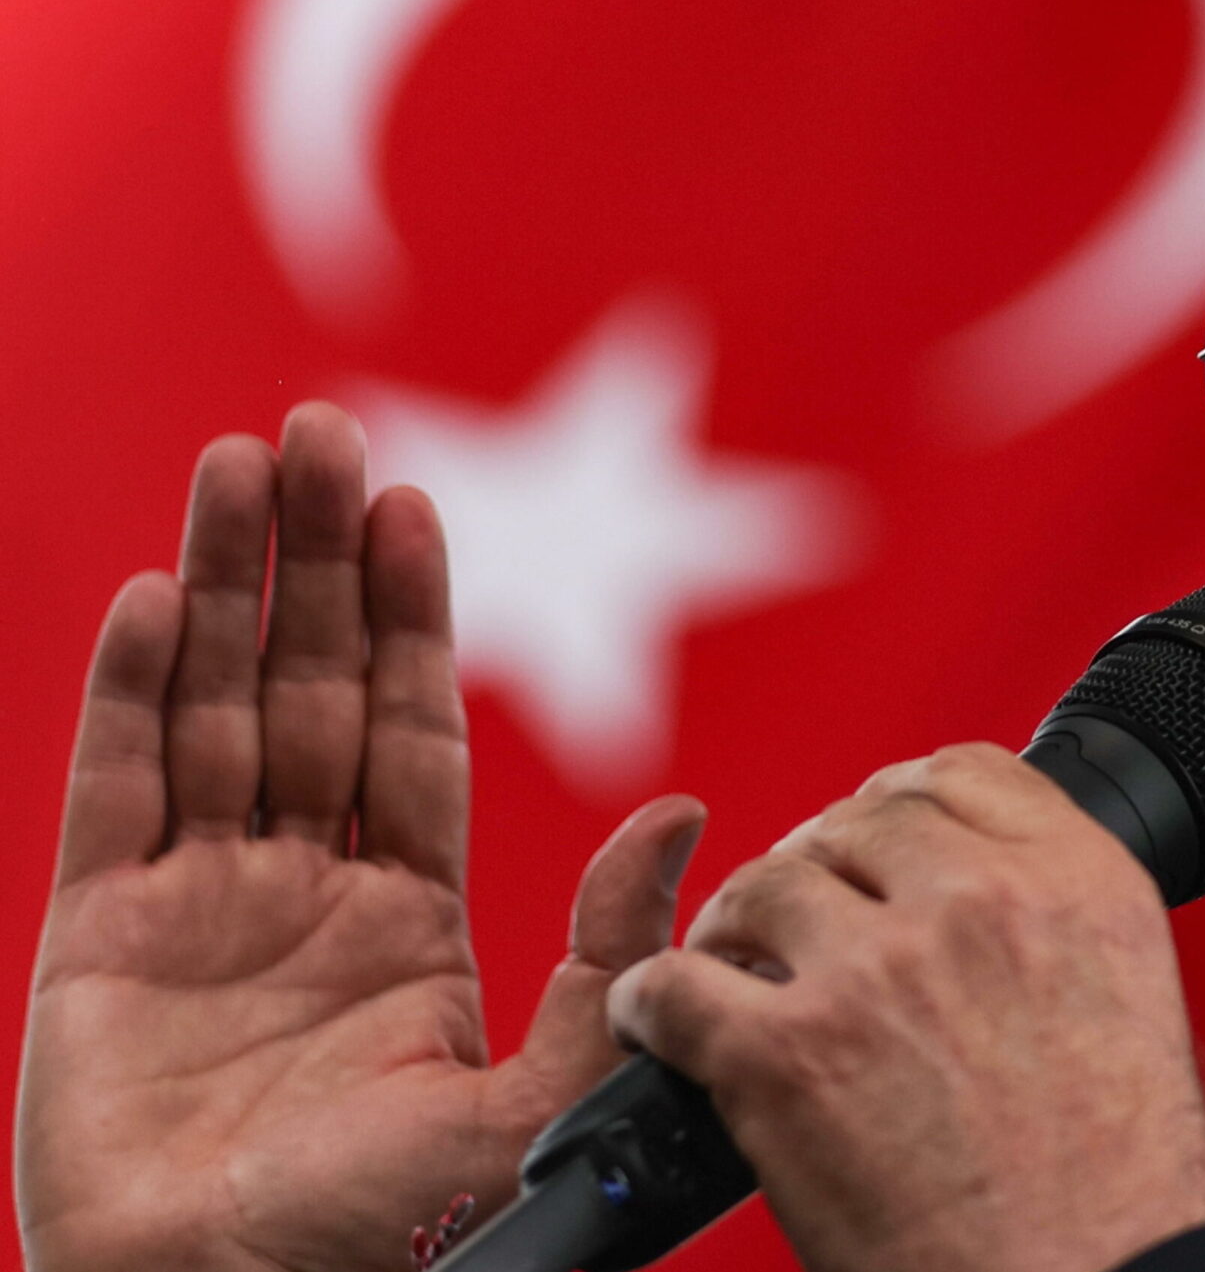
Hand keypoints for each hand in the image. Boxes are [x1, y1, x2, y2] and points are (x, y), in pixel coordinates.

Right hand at [16, 402, 703, 1271]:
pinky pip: (115, 790)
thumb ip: (603, 951)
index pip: (414, 730)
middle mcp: (307, 889)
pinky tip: (150, 599)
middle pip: (316, 689)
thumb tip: (688, 809)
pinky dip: (129, 693)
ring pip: (216, 707)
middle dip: (320, 564)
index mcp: (409, 914)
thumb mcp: (523, 1090)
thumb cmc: (379, 1240)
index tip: (420, 505)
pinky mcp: (99, 936)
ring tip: (240, 464)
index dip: (417, 618)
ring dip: (225, 586)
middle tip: (323, 431)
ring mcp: (200, 904)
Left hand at [610, 743, 1204, 1271]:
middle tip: (804, 924)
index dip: (902, 801)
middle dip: (820, 866)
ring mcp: (875, 972)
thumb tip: (970, 877)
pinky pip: (675, 986)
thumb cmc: (1116, 1186)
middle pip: (857, 821)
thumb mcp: (1122, 998)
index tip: (874, 838)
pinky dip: (651, 1006)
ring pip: (762, 887)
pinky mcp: (785, 1055)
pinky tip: (661, 1026)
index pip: (962, 773)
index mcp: (1074, 881)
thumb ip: (1047, 915)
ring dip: (738, 929)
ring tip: (737, 972)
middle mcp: (976, 904)